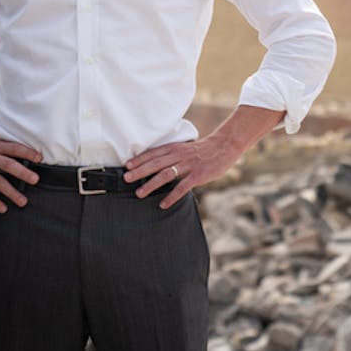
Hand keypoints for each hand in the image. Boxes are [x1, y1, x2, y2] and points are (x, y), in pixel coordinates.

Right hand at [0, 112, 41, 212]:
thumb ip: (4, 150)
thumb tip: (27, 156)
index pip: (14, 148)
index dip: (27, 152)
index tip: (40, 158)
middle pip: (8, 165)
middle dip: (23, 173)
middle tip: (36, 180)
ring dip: (11, 192)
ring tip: (23, 201)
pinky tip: (4, 208)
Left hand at [124, 135, 244, 209]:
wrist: (224, 146)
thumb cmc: (203, 149)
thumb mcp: (185, 147)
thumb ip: (172, 154)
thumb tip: (156, 164)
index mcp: (175, 148)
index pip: (154, 153)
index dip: (139, 159)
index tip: (127, 166)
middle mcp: (179, 155)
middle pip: (156, 163)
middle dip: (139, 171)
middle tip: (126, 179)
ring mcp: (189, 165)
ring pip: (166, 175)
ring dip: (151, 184)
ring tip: (140, 194)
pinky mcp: (198, 175)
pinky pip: (183, 187)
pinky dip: (172, 196)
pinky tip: (163, 204)